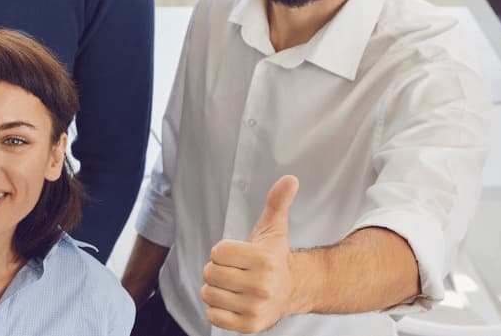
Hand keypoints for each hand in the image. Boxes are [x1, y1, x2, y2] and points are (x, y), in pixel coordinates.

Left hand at [203, 175, 300, 332]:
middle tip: (236, 273)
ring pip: (207, 293)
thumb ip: (277, 202)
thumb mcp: (274, 229)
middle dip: (218, 270)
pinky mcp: (248, 326)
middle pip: (209, 273)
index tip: (240, 256)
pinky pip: (212, 315)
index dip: (224, 252)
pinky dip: (217, 309)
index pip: (217, 252)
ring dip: (216, 290)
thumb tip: (290, 179)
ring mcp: (255, 308)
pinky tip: (234, 303)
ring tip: (235, 288)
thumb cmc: (274, 257)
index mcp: (264, 260)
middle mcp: (261, 286)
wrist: (292, 291)